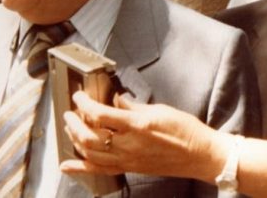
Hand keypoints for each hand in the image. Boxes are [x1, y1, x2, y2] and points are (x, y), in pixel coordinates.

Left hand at [60, 91, 225, 181]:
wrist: (199, 154)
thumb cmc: (185, 130)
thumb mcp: (159, 109)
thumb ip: (133, 106)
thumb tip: (117, 100)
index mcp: (137, 125)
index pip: (99, 114)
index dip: (84, 104)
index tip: (79, 97)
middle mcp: (129, 144)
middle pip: (89, 135)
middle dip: (74, 122)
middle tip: (70, 112)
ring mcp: (128, 159)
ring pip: (90, 153)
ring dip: (75, 139)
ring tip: (71, 127)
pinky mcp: (130, 168)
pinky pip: (100, 170)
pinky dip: (80, 168)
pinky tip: (66, 164)